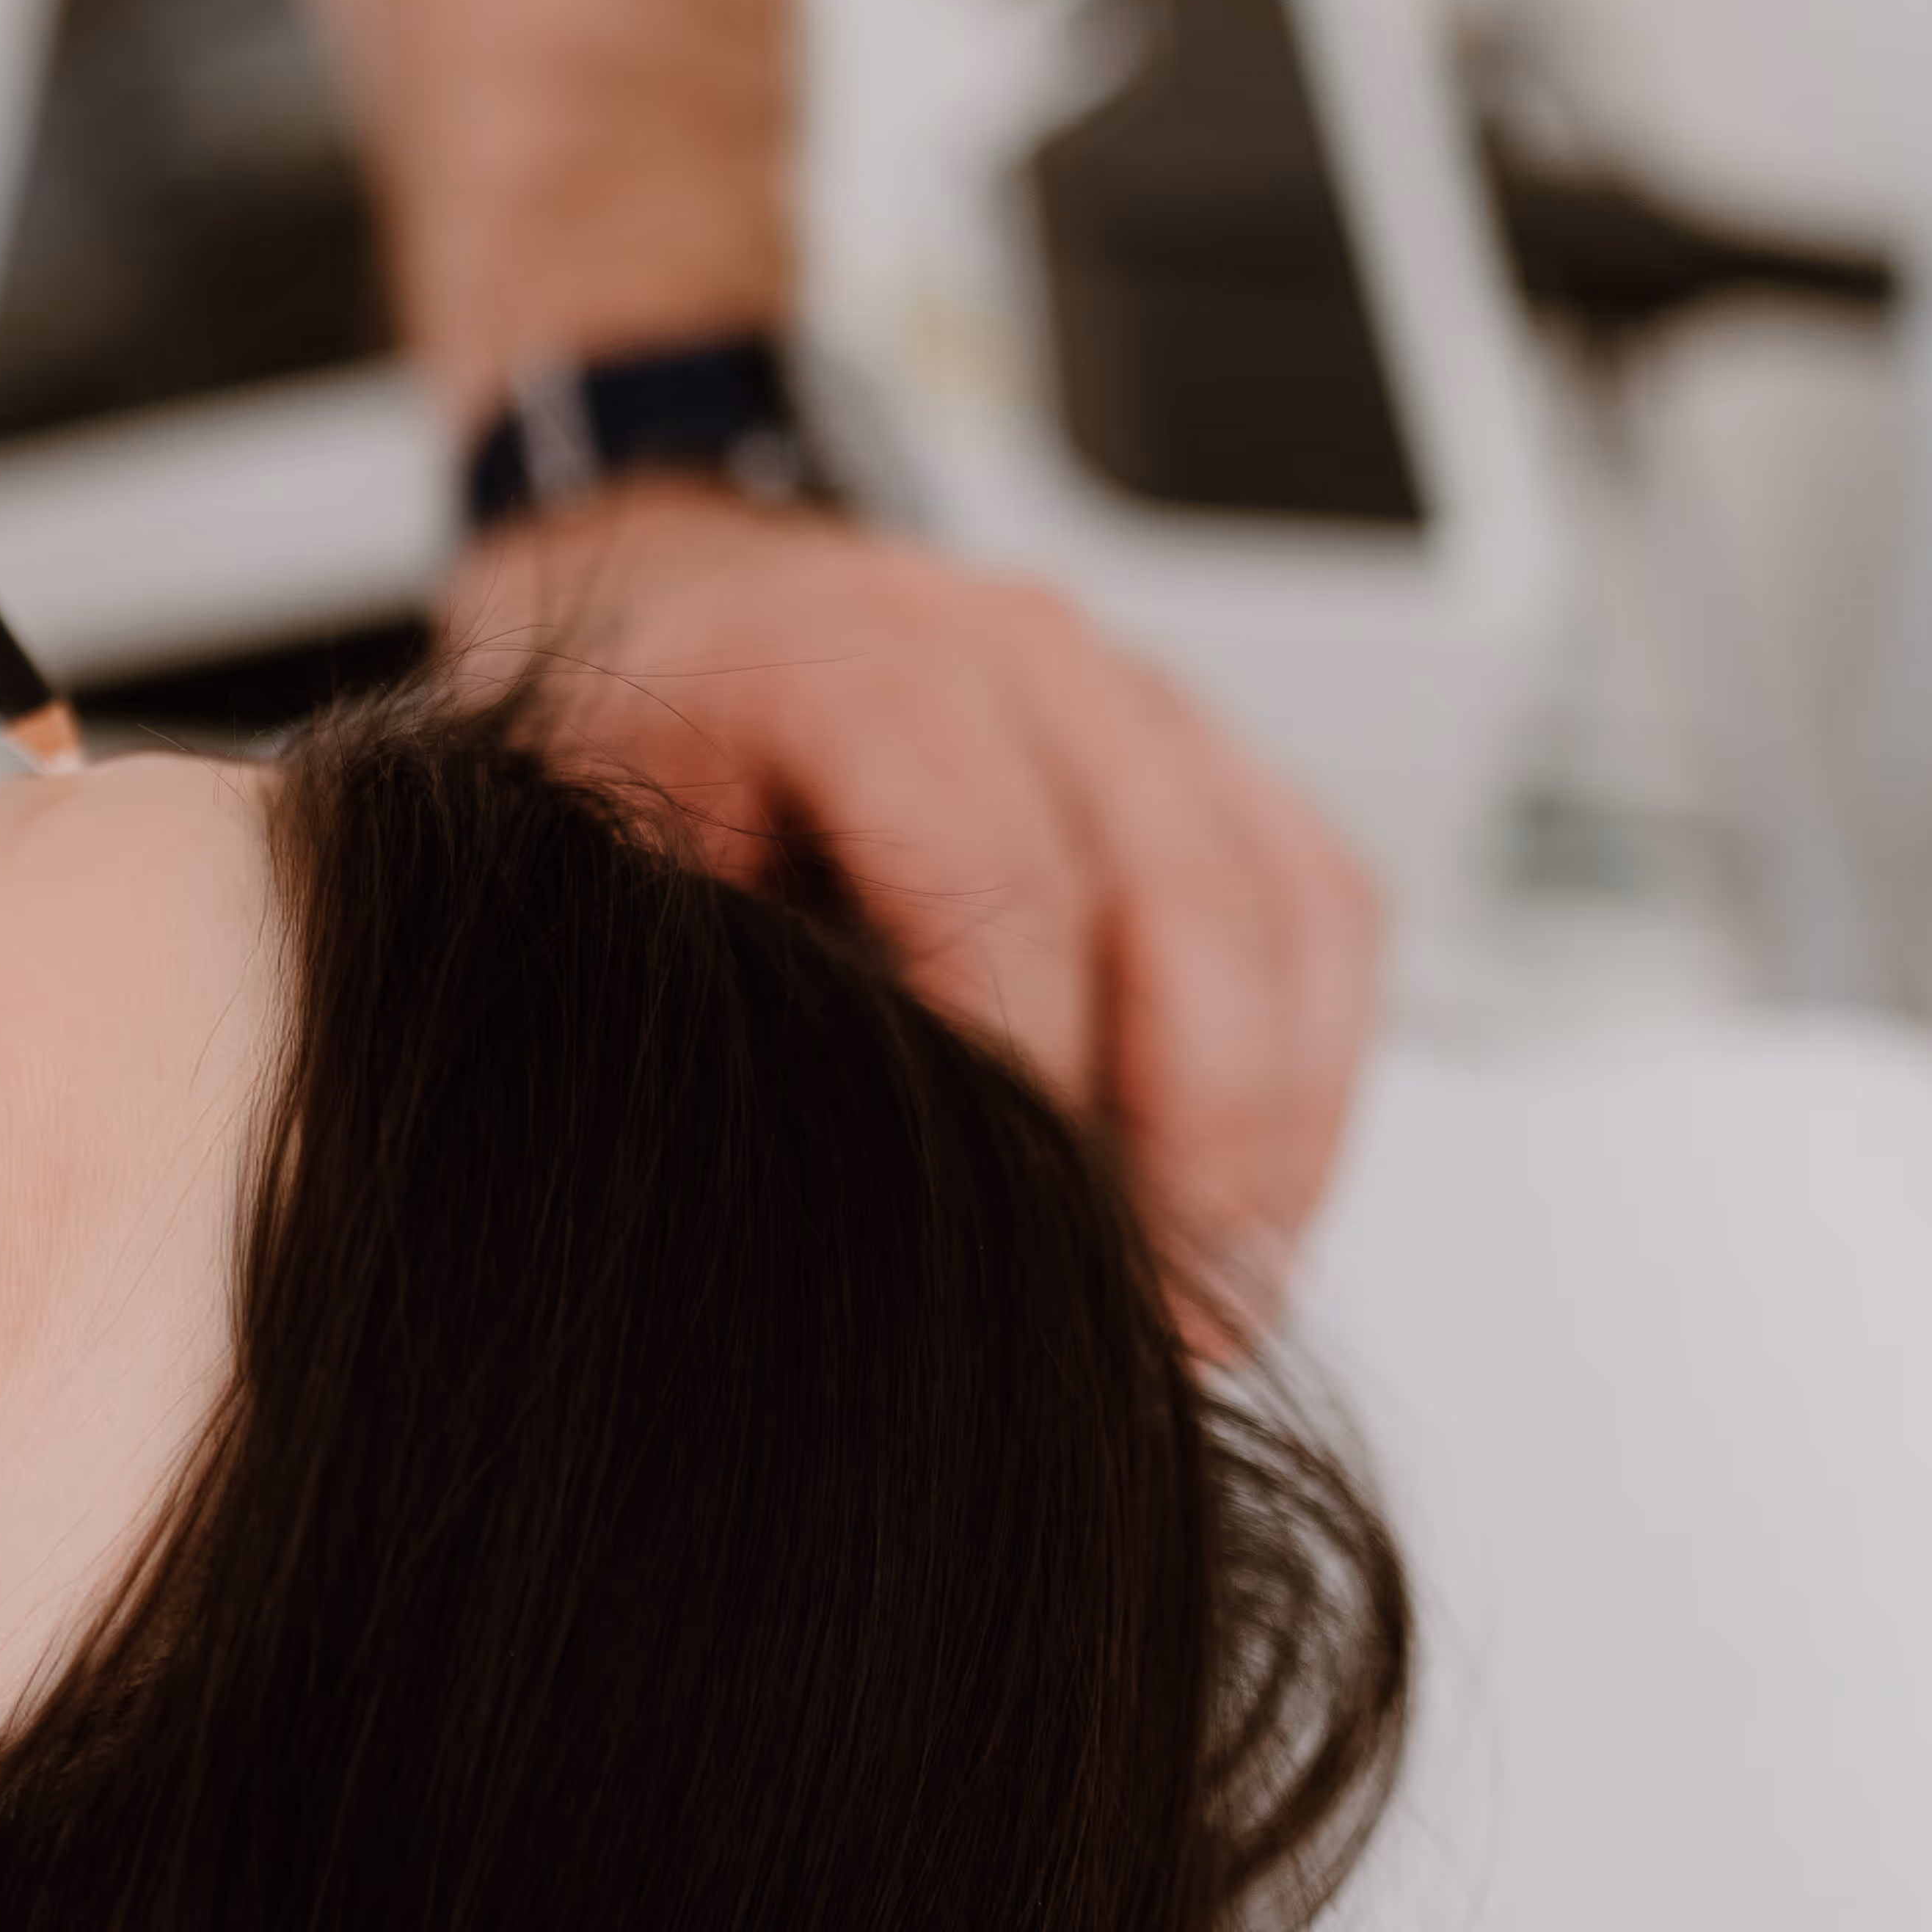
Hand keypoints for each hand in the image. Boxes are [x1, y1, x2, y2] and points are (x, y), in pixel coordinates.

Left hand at [440, 480, 1384, 1345]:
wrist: (686, 609)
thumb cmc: (638, 757)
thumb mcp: (608, 859)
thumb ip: (716, 980)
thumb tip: (826, 1180)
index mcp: (856, 662)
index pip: (1000, 878)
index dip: (1034, 1083)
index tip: (1036, 1252)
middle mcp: (1024, 652)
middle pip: (1183, 900)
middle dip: (1188, 1138)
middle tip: (1152, 1322)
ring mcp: (1139, 694)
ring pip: (1290, 912)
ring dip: (1274, 1129)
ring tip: (1215, 1301)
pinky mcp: (1216, 757)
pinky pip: (1323, 911)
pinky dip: (1310, 1070)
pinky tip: (1250, 1210)